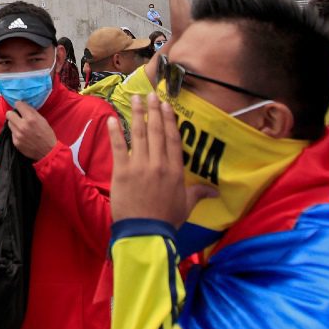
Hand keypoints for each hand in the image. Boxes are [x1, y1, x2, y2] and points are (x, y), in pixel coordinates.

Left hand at [6, 102, 57, 160]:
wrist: (48, 152)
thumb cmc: (47, 134)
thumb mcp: (42, 119)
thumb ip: (31, 112)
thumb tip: (23, 105)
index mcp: (31, 118)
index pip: (18, 104)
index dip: (19, 105)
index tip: (20, 107)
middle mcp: (22, 126)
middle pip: (9, 114)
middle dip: (13, 114)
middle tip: (18, 117)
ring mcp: (18, 135)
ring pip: (9, 123)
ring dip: (14, 123)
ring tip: (21, 126)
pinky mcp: (15, 142)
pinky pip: (12, 133)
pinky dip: (16, 132)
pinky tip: (22, 135)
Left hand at [109, 93, 215, 226]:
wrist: (145, 234)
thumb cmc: (167, 221)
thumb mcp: (186, 206)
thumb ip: (199, 193)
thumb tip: (216, 191)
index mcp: (175, 170)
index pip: (172, 139)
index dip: (168, 120)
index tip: (166, 105)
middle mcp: (159, 164)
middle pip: (156, 131)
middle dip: (153, 111)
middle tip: (150, 94)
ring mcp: (140, 166)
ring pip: (139, 134)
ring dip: (136, 114)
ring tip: (135, 98)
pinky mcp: (123, 172)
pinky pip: (119, 147)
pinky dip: (115, 132)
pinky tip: (112, 118)